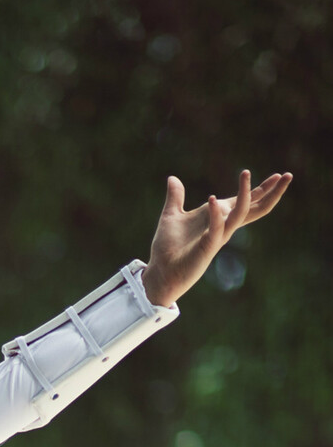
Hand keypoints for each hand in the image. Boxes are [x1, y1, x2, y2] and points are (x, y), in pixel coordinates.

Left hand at [141, 168, 292, 307]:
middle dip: (271, 192)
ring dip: (245, 194)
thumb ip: (176, 197)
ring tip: (246, 173)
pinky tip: (212, 199)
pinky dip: (215, 214)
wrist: (159, 273)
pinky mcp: (207, 247)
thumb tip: (173, 178)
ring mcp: (218, 237)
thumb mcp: (171, 216)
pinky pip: (217, 229)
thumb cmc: (167, 248)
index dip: (262, 189)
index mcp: (218, 217)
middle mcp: (223, 227)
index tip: (278, 175)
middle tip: (287, 175)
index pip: (246, 201)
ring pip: (241, 214)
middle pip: (254, 208)